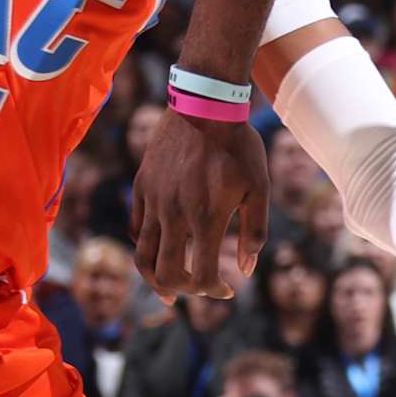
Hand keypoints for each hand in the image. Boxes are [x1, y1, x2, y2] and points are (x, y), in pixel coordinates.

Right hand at [133, 111, 268, 297]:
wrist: (205, 105)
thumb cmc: (239, 147)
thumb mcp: (259, 188)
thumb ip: (254, 232)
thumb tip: (245, 270)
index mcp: (205, 219)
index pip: (199, 276)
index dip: (213, 291)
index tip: (227, 290)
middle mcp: (174, 214)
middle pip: (165, 274)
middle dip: (183, 290)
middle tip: (199, 289)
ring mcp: (153, 201)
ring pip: (142, 256)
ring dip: (155, 279)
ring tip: (168, 290)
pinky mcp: (141, 186)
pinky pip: (136, 228)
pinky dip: (146, 247)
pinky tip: (161, 251)